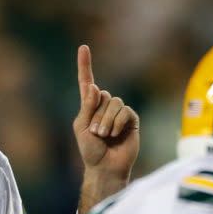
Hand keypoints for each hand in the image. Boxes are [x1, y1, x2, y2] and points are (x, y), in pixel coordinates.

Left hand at [73, 45, 138, 212]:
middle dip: (96, 115)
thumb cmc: (90, 149)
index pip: (87, 81)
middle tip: (95, 133)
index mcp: (89, 105)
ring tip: (103, 136)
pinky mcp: (131, 119)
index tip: (83, 47)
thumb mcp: (81, 127)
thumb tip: (94, 86)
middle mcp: (104, 105)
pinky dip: (117, 123)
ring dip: (106, 121)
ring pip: (113, 103)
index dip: (85, 65)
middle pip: (102, 95)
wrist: (105, 166)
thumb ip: (87, 107)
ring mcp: (118, 112)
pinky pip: (125, 111)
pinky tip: (115, 134)